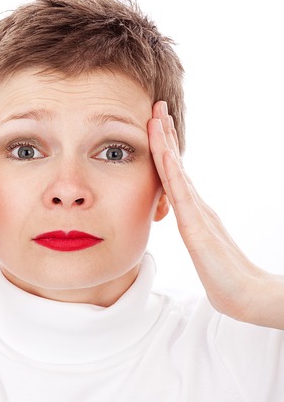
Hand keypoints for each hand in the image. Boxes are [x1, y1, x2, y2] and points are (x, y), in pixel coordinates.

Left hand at [147, 100, 276, 325]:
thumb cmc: (225, 278)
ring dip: (165, 143)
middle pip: (177, 164)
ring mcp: (198, 214)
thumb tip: (190, 229)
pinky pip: (182, 195)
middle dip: (166, 135)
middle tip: (157, 106)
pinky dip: (172, 172)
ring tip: (157, 117)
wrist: (245, 295)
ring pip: (177, 172)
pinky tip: (164, 153)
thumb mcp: (203, 251)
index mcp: (195, 211)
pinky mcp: (197, 228)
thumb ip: (197, 236)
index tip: (156, 125)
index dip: (166, 149)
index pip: (176, 174)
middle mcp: (197, 206)